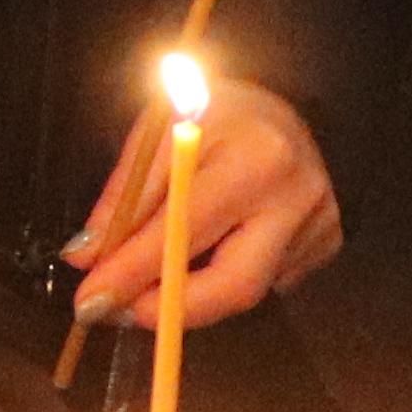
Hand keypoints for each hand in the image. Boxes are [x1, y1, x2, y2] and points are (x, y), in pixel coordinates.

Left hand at [60, 69, 341, 326]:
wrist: (287, 101)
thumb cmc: (214, 110)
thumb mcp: (160, 129)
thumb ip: (125, 193)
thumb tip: (85, 256)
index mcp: (256, 157)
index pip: (186, 229)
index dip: (133, 272)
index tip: (90, 300)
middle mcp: (297, 198)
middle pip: (234, 286)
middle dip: (170, 309)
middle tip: (122, 311)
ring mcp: (319, 226)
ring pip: (245, 291)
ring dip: (192, 293)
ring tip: (154, 275)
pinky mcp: (326, 245)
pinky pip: (265, 282)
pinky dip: (224, 277)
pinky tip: (212, 249)